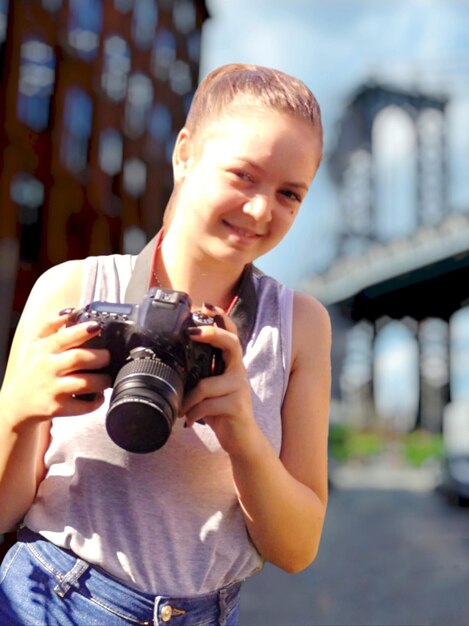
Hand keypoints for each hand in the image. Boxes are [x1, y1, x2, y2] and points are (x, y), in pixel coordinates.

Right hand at [3, 311, 110, 425]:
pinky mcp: (57, 408)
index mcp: (44, 349)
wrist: (16, 405)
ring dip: (102, 380)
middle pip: (79, 358)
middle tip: (107, 358)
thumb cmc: (33, 371)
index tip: (97, 327)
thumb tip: (71, 310)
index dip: (82, 331)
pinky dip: (96, 401)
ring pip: (84, 383)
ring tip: (106, 378)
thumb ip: (52, 325)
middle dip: (100, 357)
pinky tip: (98, 396)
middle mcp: (47, 368)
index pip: (64, 337)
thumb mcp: (36, 345)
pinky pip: (83, 406)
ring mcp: (53, 389)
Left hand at [180, 305, 257, 455]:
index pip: (231, 334)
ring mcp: (240, 388)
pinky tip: (189, 420)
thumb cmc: (222, 411)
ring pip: (206, 385)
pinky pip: (206, 405)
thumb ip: (201, 374)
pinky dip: (193, 413)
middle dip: (211, 334)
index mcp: (232, 364)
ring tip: (181, 409)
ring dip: (188, 399)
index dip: (220, 318)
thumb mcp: (211, 388)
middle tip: (191, 333)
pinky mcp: (237, 406)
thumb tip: (172, 361)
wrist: (242, 440)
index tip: (205, 306)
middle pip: (231, 343)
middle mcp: (239, 372)